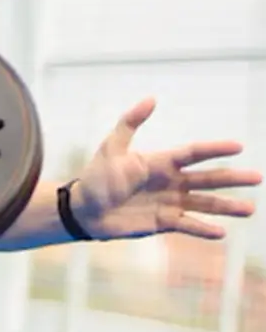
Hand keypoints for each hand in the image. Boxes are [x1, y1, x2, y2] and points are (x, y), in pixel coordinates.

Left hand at [70, 98, 261, 240]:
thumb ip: (130, 123)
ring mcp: (169, 202)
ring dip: (225, 207)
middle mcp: (170, 182)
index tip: (239, 146)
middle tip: (257, 178)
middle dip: (232, 179)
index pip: (193, 153)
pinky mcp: (163, 222)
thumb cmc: (96, 177)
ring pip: (204, 204)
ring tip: (249, 209)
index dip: (215, 149)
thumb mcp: (112, 147)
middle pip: (207, 179)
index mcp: (160, 162)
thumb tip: (151, 98)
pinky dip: (203, 229)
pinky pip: (188, 225)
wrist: (83, 209)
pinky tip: (220, 232)